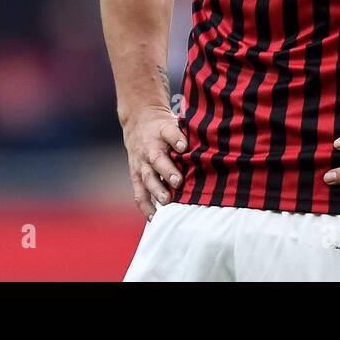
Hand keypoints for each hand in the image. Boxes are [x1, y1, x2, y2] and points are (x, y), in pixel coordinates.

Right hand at [121, 105, 185, 219]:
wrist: (138, 122)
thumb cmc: (164, 127)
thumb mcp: (175, 122)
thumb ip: (187, 134)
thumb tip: (204, 146)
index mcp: (162, 131)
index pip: (170, 132)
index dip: (177, 139)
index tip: (184, 146)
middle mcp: (150, 148)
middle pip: (157, 159)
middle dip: (167, 171)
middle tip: (177, 182)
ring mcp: (141, 163)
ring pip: (147, 178)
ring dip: (157, 190)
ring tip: (166, 202)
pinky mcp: (136, 175)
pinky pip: (139, 192)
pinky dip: (145, 206)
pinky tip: (154, 217)